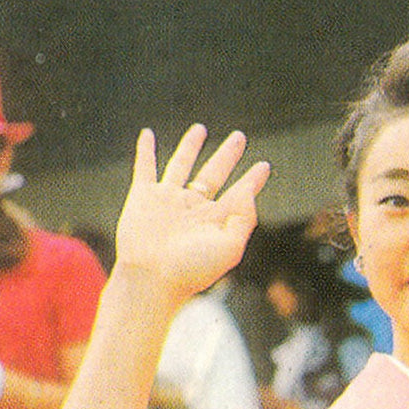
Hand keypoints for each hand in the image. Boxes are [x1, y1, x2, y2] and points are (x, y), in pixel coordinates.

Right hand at [113, 124, 269, 301]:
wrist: (152, 279)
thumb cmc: (192, 270)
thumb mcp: (230, 247)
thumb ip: (244, 218)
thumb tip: (248, 190)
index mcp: (217, 219)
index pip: (240, 193)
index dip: (253, 179)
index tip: (264, 165)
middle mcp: (194, 207)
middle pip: (214, 173)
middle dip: (228, 155)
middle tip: (239, 137)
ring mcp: (169, 200)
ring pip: (182, 165)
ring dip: (190, 146)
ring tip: (200, 128)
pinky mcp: (144, 197)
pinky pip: (145, 167)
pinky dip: (144, 150)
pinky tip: (147, 133)